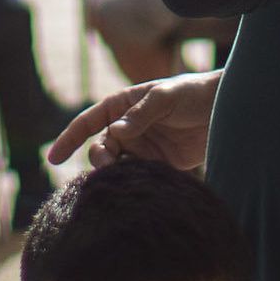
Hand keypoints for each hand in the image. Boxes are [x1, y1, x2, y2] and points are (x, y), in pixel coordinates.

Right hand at [49, 71, 217, 172]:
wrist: (226, 111)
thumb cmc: (192, 93)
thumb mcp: (166, 96)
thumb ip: (141, 114)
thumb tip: (116, 132)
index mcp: (121, 106)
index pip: (87, 123)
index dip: (69, 139)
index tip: (53, 158)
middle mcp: (127, 129)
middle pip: (100, 149)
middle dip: (99, 159)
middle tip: (109, 164)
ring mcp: (142, 148)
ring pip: (117, 167)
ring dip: (116, 174)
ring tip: (126, 177)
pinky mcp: (159, 166)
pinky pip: (138, 177)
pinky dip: (134, 183)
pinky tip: (141, 187)